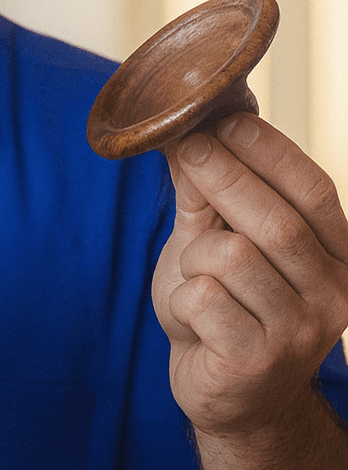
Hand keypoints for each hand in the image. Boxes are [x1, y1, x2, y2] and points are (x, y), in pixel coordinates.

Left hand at [153, 113, 347, 453]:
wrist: (224, 393)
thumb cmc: (222, 308)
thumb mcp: (212, 240)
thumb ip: (206, 192)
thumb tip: (188, 125)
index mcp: (337, 256)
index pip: (315, 190)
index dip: (270, 150)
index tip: (225, 119)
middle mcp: (334, 294)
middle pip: (275, 220)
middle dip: (222, 174)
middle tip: (184, 147)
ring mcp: (301, 332)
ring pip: (231, 256)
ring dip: (194, 254)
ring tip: (195, 275)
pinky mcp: (258, 361)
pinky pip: (203, 298)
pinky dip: (182, 296)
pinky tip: (193, 317)